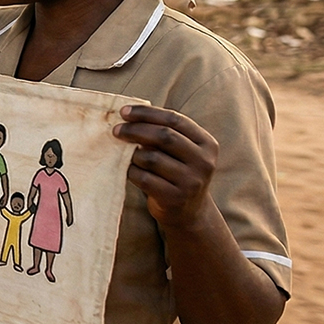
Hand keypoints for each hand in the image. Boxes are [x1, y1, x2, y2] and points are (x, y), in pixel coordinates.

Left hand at [114, 105, 217, 228]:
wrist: (188, 212)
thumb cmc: (176, 173)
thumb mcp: (180, 152)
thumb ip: (163, 134)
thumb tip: (127, 116)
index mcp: (207, 144)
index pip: (175, 120)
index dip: (147, 113)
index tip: (124, 111)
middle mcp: (203, 162)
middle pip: (164, 136)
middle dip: (135, 130)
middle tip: (116, 130)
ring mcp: (191, 181)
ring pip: (151, 158)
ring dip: (132, 153)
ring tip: (125, 154)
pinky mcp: (175, 198)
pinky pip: (144, 178)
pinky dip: (131, 171)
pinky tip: (127, 169)